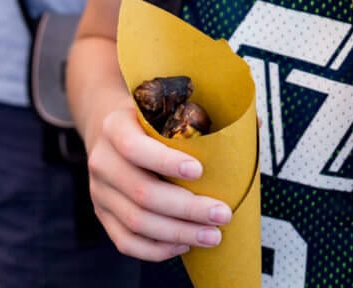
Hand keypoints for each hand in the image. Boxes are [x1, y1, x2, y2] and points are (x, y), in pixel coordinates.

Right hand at [87, 103, 231, 261]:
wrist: (107, 128)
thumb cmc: (147, 117)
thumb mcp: (163, 103)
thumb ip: (199, 111)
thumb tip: (254, 125)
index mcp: (115, 126)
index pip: (136, 148)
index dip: (167, 161)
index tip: (200, 170)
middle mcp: (102, 161)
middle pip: (142, 193)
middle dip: (187, 208)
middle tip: (222, 214)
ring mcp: (99, 192)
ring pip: (137, 222)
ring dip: (178, 233)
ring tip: (212, 235)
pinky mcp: (102, 215)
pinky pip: (126, 241)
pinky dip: (157, 249)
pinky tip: (184, 244)